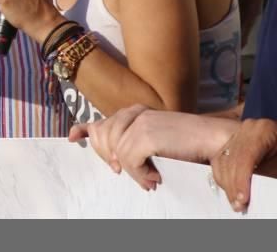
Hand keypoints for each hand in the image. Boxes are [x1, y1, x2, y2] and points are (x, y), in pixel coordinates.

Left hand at [70, 106, 238, 190]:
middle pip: (104, 137)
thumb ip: (135, 141)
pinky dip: (139, 174)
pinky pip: (129, 160)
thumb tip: (113, 159)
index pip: (104, 120)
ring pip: (117, 152)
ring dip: (131, 170)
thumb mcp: (157, 139)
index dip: (86, 130)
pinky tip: (154, 178)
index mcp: (137, 112)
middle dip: (109, 157)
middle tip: (121, 171)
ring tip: (149, 178)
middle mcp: (135, 113)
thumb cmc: (190, 144)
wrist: (217, 139)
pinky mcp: (147, 135)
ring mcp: (141, 123)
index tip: (72, 137)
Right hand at [211, 118, 276, 211]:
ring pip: (223, 161)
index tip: (242, 198)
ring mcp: (238, 135)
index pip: (245, 156)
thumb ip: (268, 173)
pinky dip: (222, 176)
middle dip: (233, 185)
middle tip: (238, 205)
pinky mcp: (232, 143)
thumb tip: (252, 191)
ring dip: (227, 184)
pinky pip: (220, 160)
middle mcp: (247, 130)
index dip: (241, 179)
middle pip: (232, 159)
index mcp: (263, 130)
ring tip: (234, 201)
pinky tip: (228, 189)